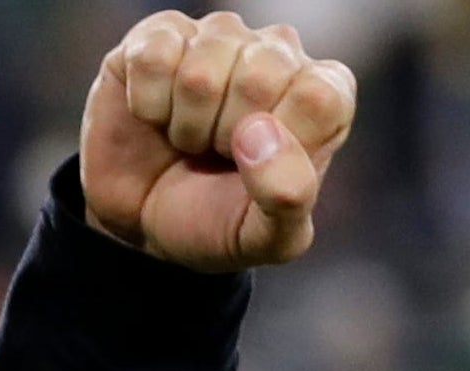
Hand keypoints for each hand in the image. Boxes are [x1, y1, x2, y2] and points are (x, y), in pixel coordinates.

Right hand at [79, 9, 355, 270]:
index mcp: (323, 96)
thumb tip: (260, 133)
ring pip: (202, 73)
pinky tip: (157, 116)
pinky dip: (148, 105)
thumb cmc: (220, 222)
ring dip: (187, 125)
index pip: (319, 96)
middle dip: (229, 137)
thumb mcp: (270, 239)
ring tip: (192, 139)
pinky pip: (153, 60)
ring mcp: (218, 38)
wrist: (146, 221)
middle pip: (260, 77)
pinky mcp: (160, 32)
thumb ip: (288, 198)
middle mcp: (277, 54)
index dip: (282, 141)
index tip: (261, 167)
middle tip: (221, 155)